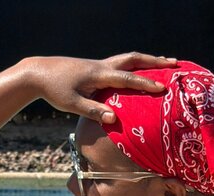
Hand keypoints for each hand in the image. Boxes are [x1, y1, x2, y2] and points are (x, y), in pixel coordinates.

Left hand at [26, 53, 176, 124]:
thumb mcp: (72, 104)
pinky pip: (121, 63)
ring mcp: (99, 64)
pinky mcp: (95, 67)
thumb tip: (113, 119)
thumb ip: (93, 111)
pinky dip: (135, 65)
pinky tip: (140, 70)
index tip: (163, 88)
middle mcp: (102, 66)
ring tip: (164, 62)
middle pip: (133, 60)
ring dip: (147, 60)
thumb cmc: (54, 90)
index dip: (146, 84)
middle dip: (155, 62)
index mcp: (98, 75)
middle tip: (175, 63)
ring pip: (128, 59)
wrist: (38, 72)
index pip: (127, 79)